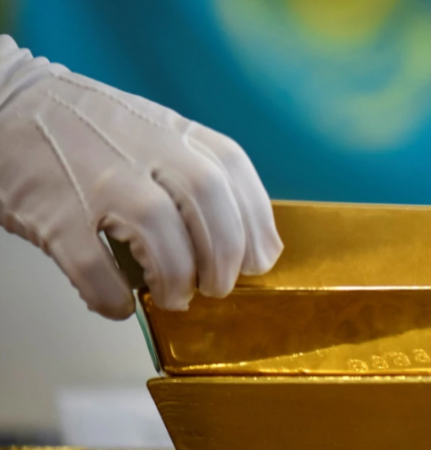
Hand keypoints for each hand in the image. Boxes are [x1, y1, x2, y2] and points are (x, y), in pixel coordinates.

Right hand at [0, 35, 282, 318]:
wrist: (7, 102)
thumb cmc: (88, 127)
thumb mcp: (155, 128)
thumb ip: (197, 168)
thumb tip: (244, 235)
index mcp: (173, 131)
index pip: (235, 171)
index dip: (256, 222)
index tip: (260, 259)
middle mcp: (143, 149)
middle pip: (208, 201)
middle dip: (224, 255)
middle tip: (218, 287)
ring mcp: (98, 179)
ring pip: (158, 232)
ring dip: (177, 277)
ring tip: (175, 297)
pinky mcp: (54, 212)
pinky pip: (93, 265)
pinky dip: (114, 295)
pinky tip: (121, 304)